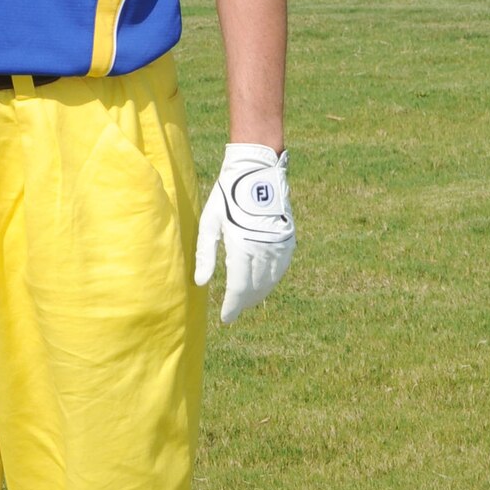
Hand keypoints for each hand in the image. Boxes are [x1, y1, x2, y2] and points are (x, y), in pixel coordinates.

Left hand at [194, 142, 294, 322]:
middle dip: (244, 302)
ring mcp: (279, 244)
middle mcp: (264, 249)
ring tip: (247, 301)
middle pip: (255, 288)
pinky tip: (265, 283)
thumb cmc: (227, 196)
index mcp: (242, 247)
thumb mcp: (209, 222)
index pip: (238, 287)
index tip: (226, 318)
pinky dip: (273, 279)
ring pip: (270, 280)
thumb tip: (201, 283)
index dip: (232, 306)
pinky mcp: (288, 238)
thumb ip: (205, 254)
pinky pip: (282, 268)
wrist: (257, 171)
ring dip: (259, 294)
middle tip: (234, 310)